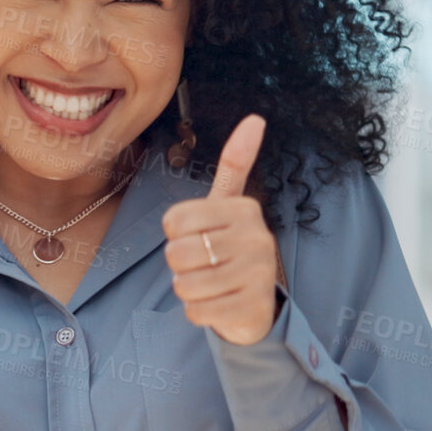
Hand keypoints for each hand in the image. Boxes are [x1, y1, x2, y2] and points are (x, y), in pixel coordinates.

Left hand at [162, 114, 278, 345]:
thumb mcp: (227, 207)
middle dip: (180, 265)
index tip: (199, 237)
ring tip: (211, 284)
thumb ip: (236, 164)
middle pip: (177, 254)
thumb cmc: (230, 249)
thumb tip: (256, 119)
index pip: (173, 221)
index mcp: (244, 208)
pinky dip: (199, 312)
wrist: (258, 304)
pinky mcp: (252, 308)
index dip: (175, 235)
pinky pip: (196, 311)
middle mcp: (257, 238)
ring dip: (188, 289)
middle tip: (204, 265)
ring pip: (184, 284)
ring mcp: (257, 274)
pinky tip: (220, 304)